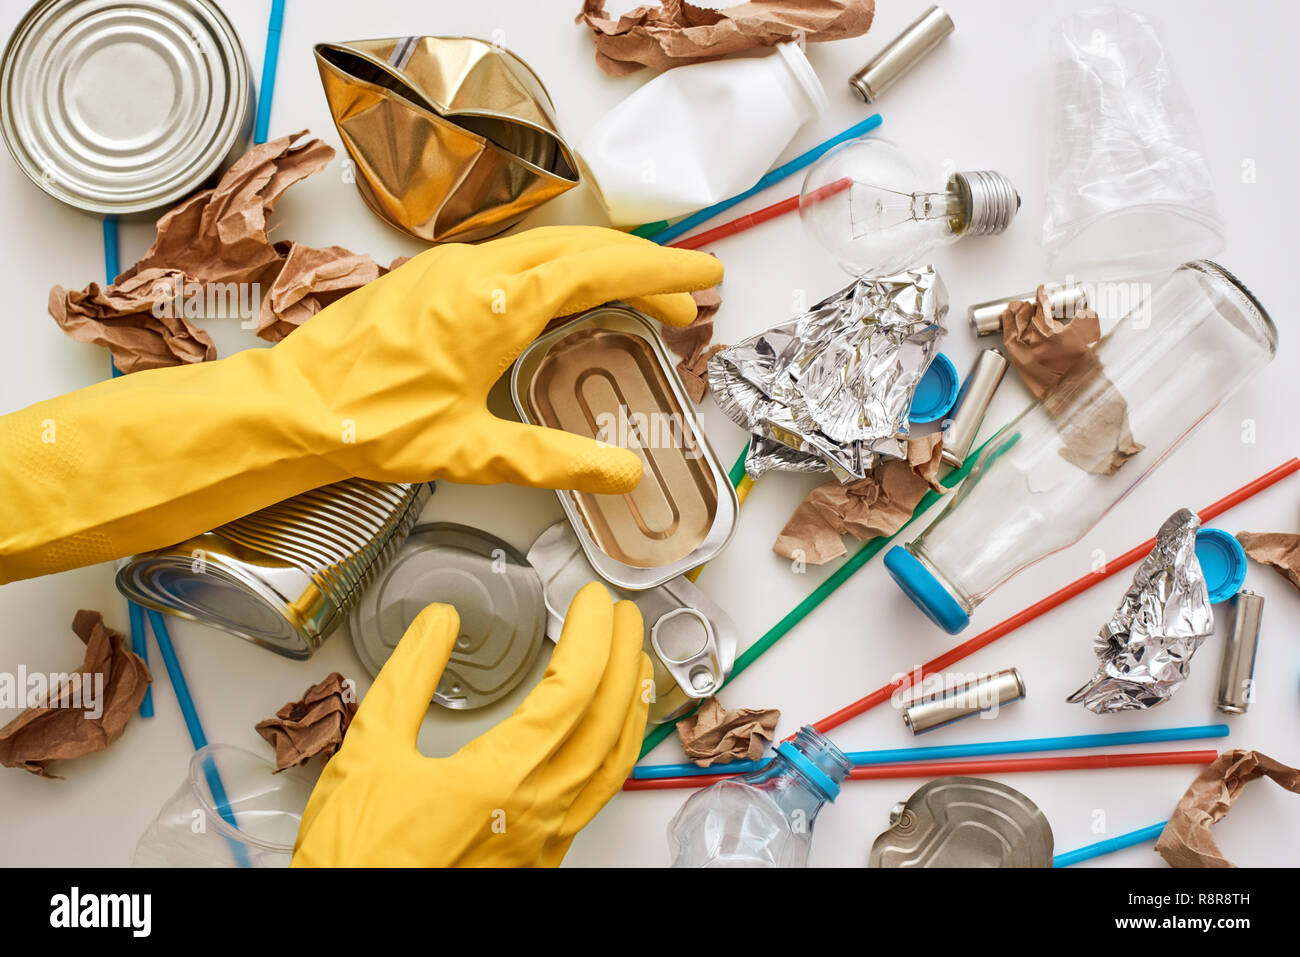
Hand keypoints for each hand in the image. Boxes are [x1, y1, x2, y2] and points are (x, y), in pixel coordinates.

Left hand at [0, 226, 721, 581]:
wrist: (291, 405)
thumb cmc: (371, 427)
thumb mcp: (471, 453)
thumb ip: (555, 460)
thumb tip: (626, 473)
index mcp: (496, 304)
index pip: (601, 269)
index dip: (661, 270)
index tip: (706, 275)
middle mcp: (477, 269)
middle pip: (583, 246)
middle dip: (642, 268)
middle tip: (684, 301)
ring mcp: (451, 265)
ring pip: (548, 246)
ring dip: (602, 267)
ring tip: (640, 303)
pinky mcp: (431, 275)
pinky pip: (515, 256)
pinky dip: (561, 270)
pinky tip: (569, 302)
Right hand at [291, 582, 651, 866]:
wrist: (354, 925)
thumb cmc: (357, 857)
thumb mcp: (368, 751)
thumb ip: (408, 677)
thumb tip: (438, 623)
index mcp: (500, 779)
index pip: (573, 688)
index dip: (592, 634)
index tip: (594, 602)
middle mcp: (537, 812)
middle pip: (608, 721)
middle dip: (625, 658)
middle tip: (624, 617)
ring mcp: (544, 841)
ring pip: (613, 764)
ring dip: (631, 706)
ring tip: (636, 667)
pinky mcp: (539, 860)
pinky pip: (597, 795)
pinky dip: (614, 751)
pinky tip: (604, 737)